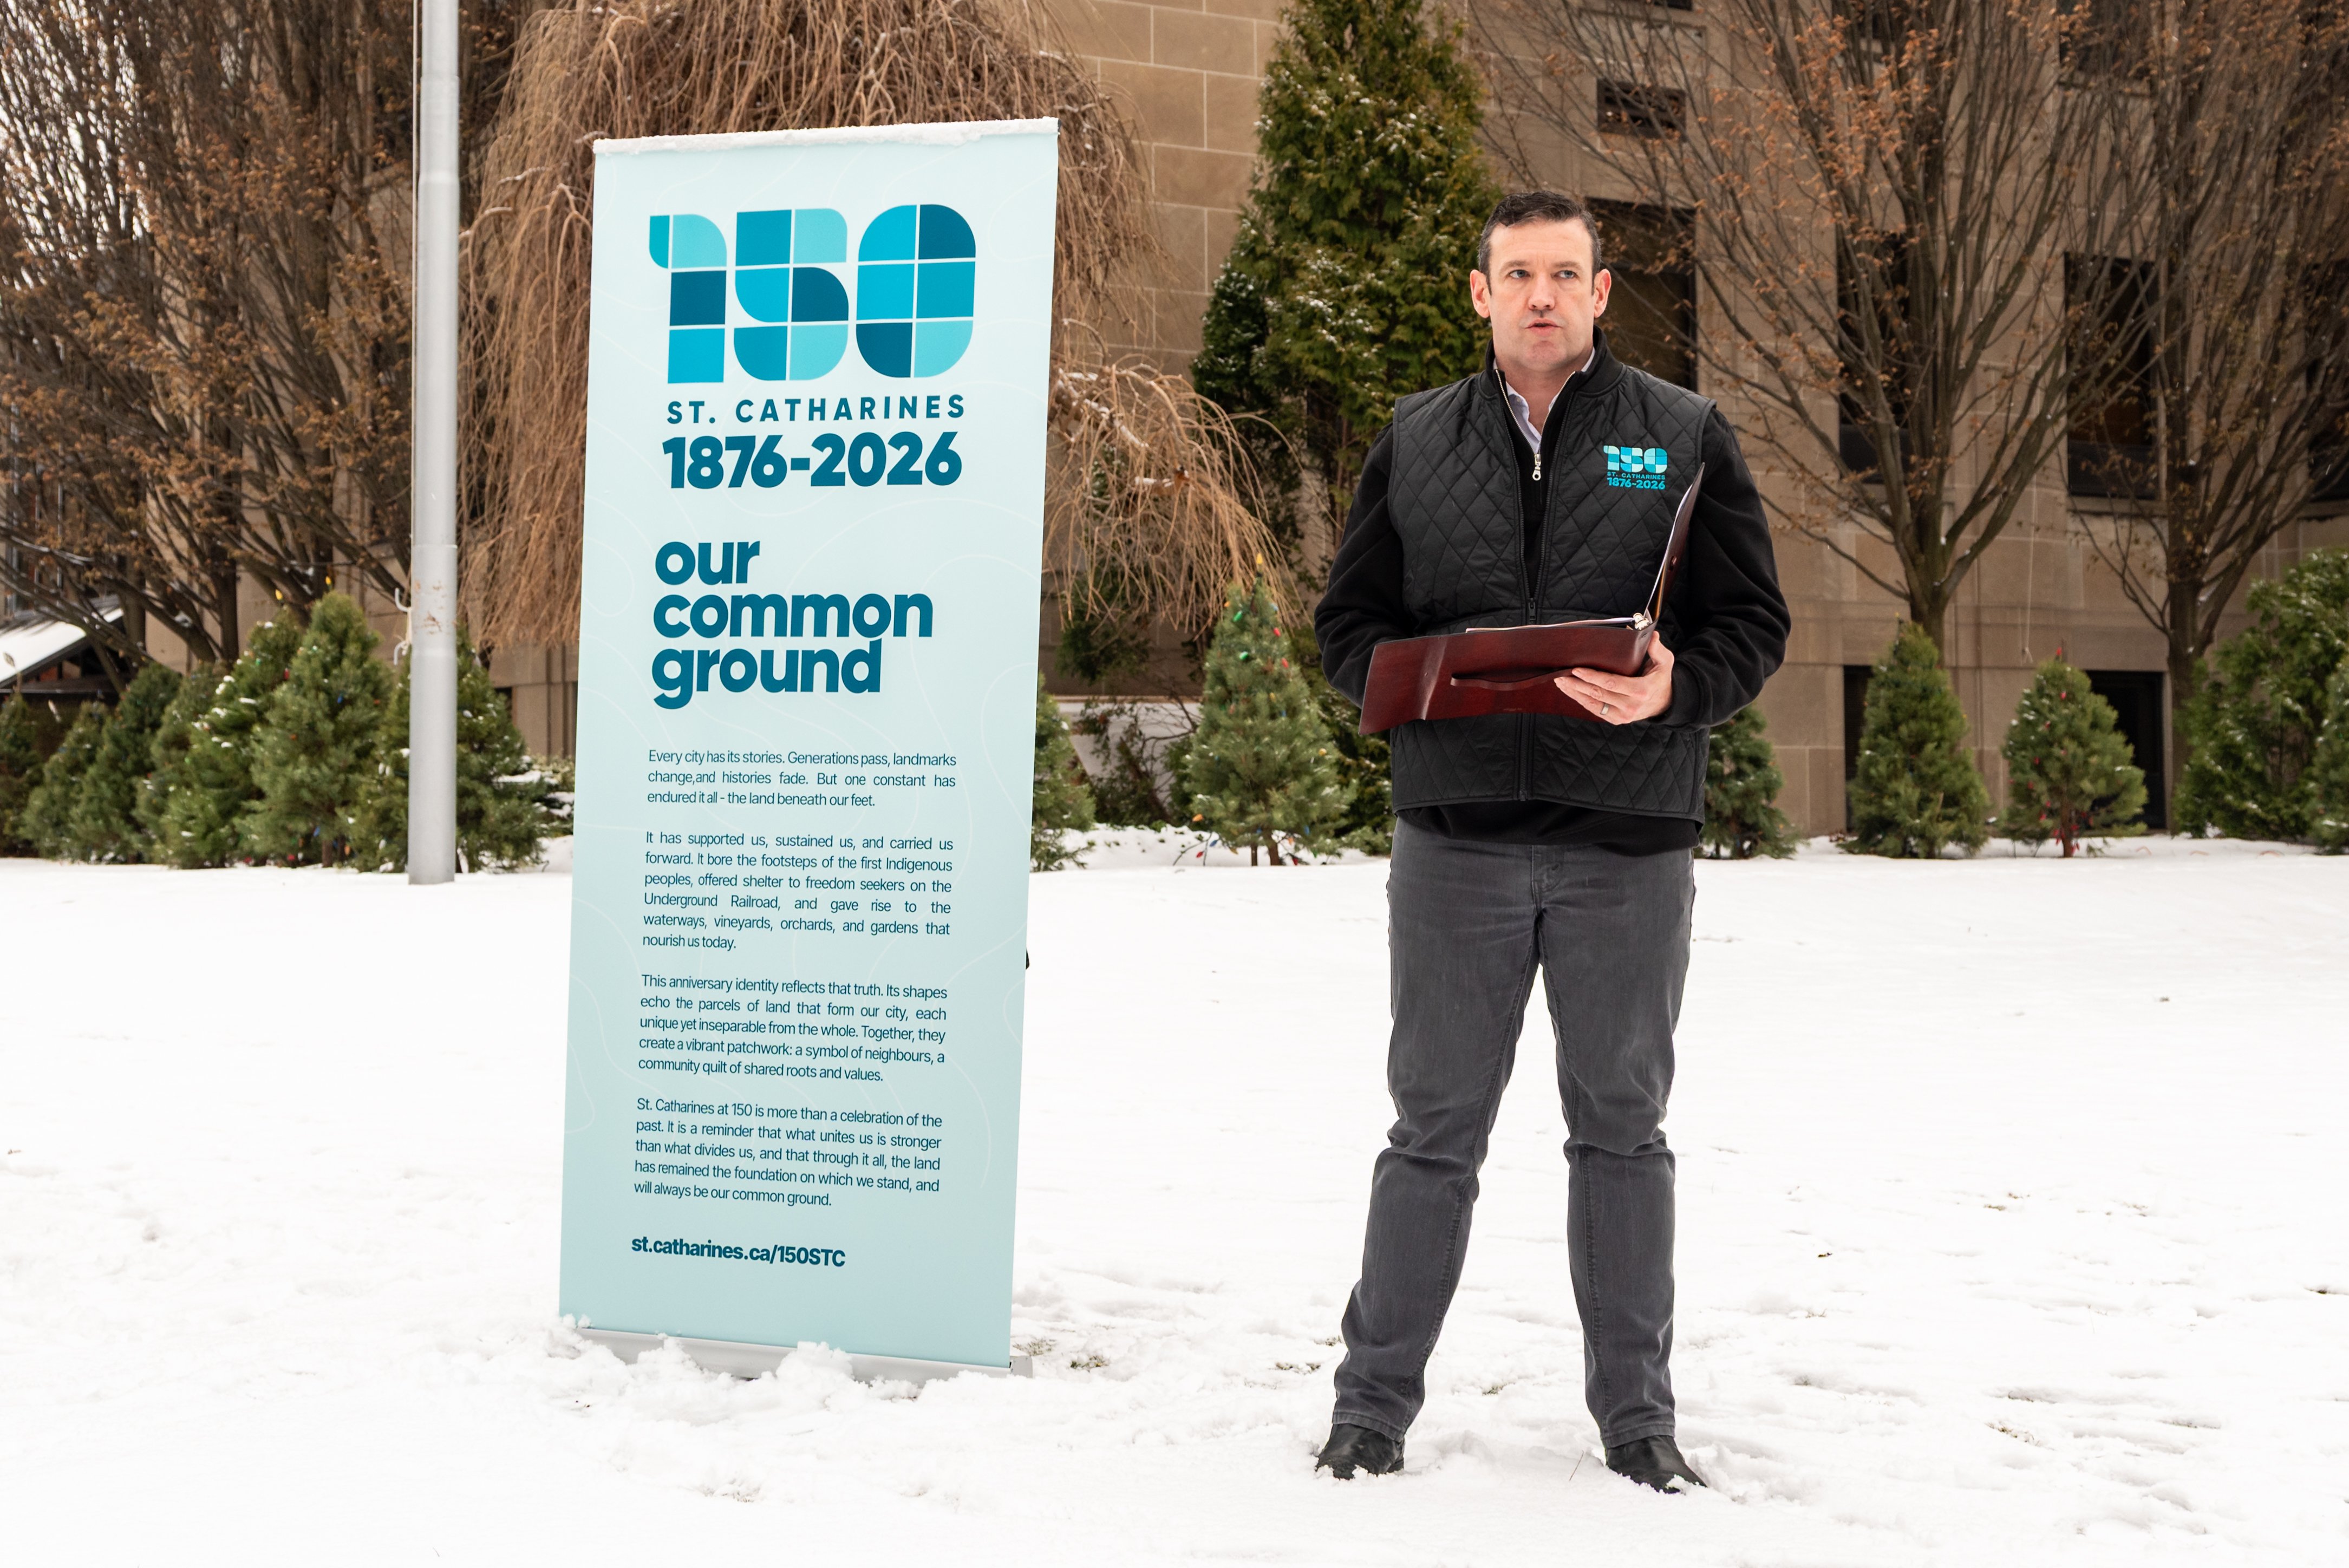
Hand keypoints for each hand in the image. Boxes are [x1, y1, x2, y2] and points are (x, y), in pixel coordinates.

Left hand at [1555, 637, 1674, 724]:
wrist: (1665, 703)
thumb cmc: (1660, 678)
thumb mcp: (1665, 662)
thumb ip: (1657, 649)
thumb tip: (1651, 635)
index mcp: (1641, 690)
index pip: (1611, 683)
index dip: (1592, 677)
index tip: (1576, 669)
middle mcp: (1631, 706)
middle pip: (1598, 694)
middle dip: (1577, 684)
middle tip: (1561, 674)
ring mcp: (1622, 716)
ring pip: (1592, 705)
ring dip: (1574, 693)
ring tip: (1560, 682)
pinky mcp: (1616, 720)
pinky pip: (1594, 711)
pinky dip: (1581, 701)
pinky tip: (1570, 691)